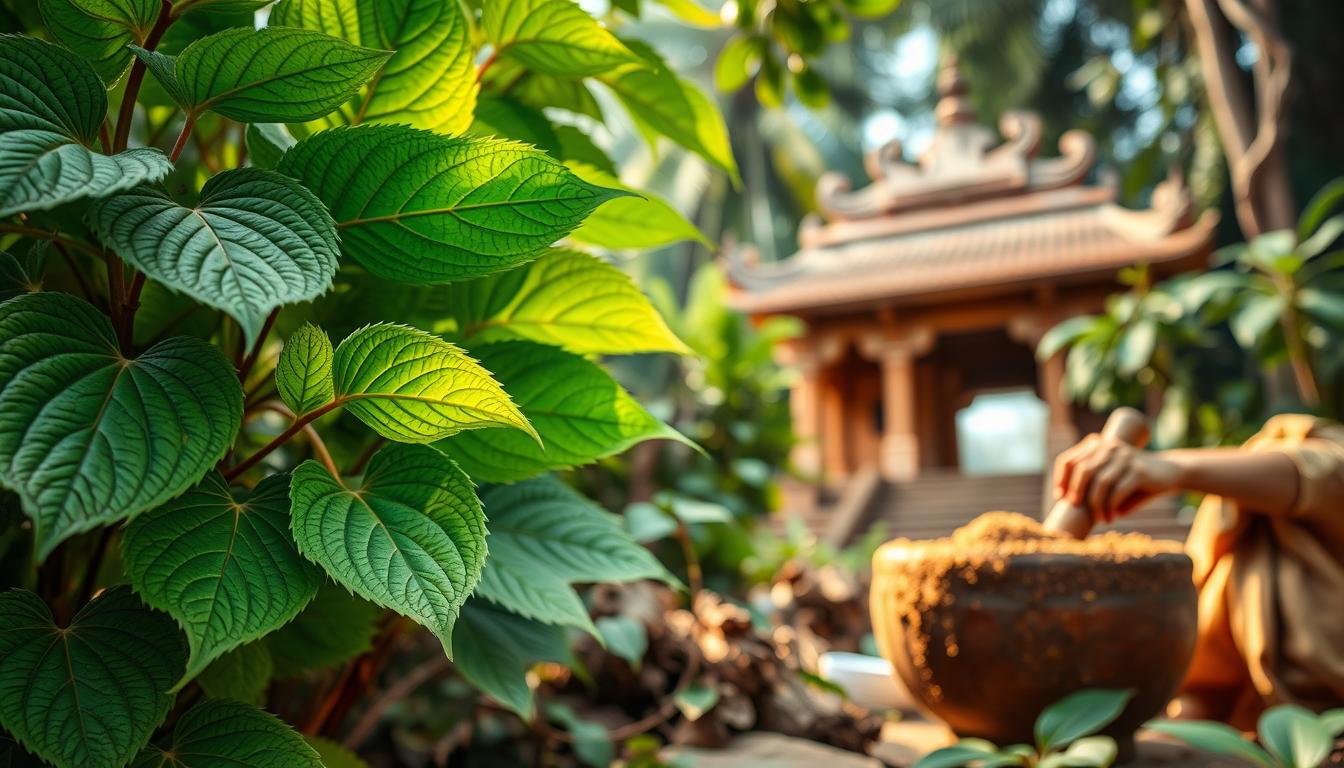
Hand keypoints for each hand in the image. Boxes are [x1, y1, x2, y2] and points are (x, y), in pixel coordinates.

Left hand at [1052, 433, 1183, 521]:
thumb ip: (1092, 484)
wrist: (1171, 472)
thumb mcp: (1110, 477)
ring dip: (1096, 505)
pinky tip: (1111, 517)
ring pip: (1100, 482)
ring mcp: (1125, 457)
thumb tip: (1068, 506)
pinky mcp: (1139, 470)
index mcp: (1098, 445)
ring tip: (1099, 518)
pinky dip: (1110, 507)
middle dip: (1076, 492)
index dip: (1061, 479)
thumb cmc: (1134, 479)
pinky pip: (1117, 491)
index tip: (1060, 497)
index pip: (1070, 460)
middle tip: (1077, 508)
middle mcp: (1109, 447)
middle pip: (1082, 470)